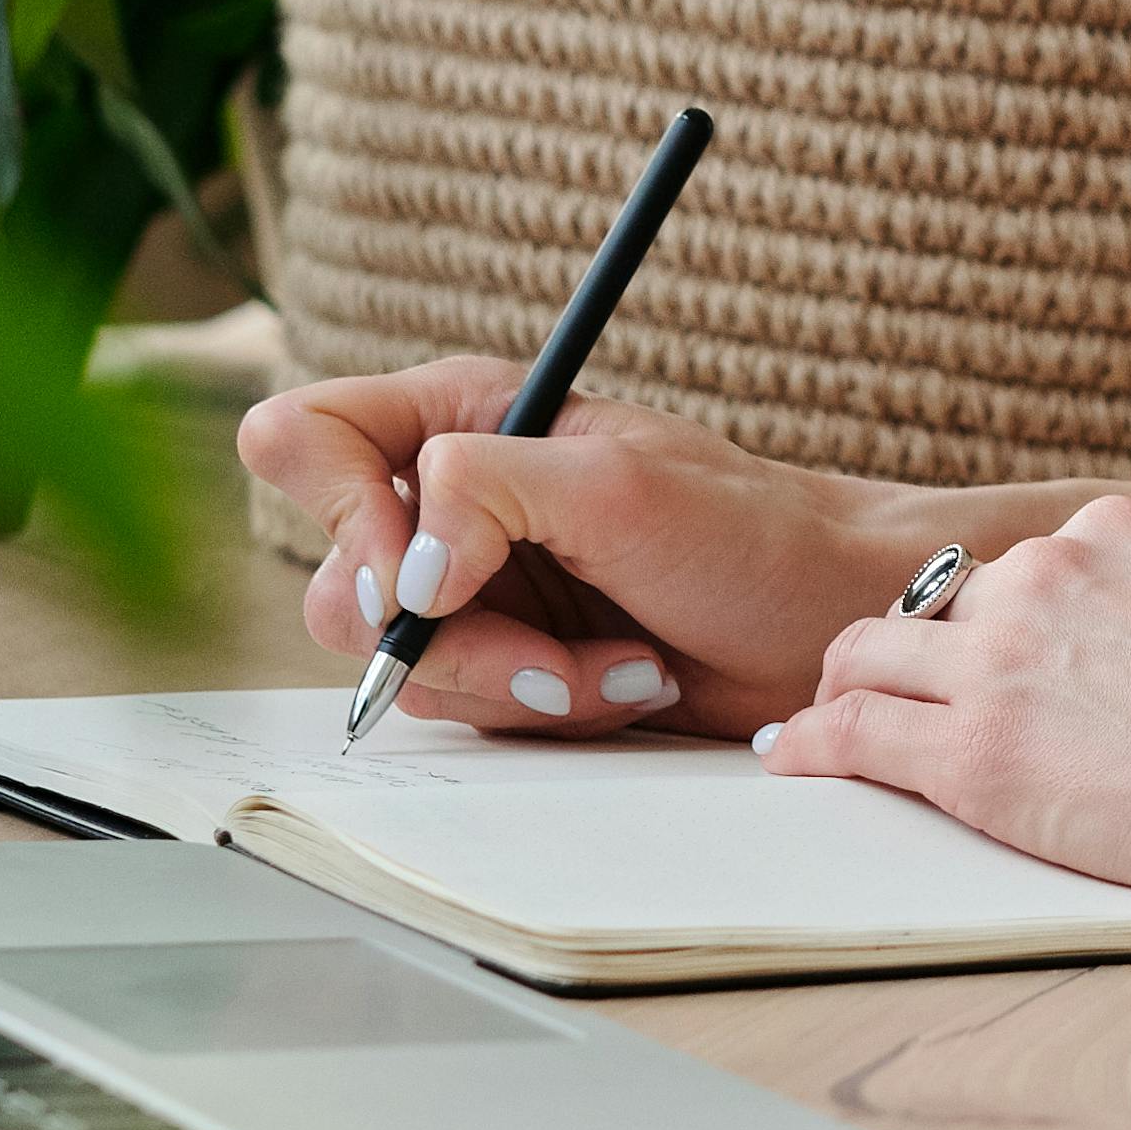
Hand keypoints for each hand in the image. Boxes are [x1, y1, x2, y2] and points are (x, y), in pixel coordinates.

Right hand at [232, 360, 927, 741]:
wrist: (827, 629)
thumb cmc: (748, 534)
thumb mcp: (618, 484)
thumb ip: (488, 492)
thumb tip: (405, 576)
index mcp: (460, 418)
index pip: (303, 439)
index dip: (343, 514)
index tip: (431, 570)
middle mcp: (448, 500)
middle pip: (336, 583)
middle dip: (450, 636)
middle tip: (546, 640)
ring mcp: (472, 588)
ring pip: (398, 665)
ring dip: (516, 681)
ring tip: (621, 660)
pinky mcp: (504, 662)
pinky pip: (460, 711)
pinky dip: (546, 709)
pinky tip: (624, 681)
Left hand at [759, 490, 1130, 923]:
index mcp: (1113, 533)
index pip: (1010, 570)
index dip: (980, 623)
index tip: (967, 659)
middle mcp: (1043, 575)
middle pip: (928, 605)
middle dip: (900, 651)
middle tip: (870, 690)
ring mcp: (1000, 661)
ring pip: (868, 657)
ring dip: (839, 691)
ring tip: (822, 724)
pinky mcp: (972, 752)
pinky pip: (855, 735)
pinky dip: (813, 746)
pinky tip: (797, 761)